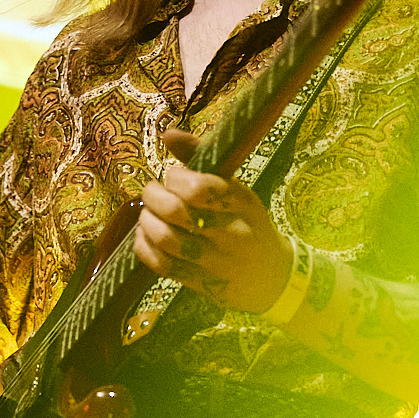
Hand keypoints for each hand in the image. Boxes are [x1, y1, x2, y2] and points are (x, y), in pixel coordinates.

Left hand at [134, 129, 291, 313]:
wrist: (273, 275)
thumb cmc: (248, 223)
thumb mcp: (236, 189)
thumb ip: (201, 159)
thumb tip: (168, 133)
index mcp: (242, 203)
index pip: (200, 188)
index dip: (175, 179)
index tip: (171, 177)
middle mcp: (231, 233)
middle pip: (177, 213)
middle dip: (153, 197)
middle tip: (151, 192)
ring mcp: (216, 262)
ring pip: (167, 240)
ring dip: (147, 222)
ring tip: (147, 214)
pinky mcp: (202, 284)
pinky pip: (163, 266)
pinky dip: (145, 248)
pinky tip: (145, 237)